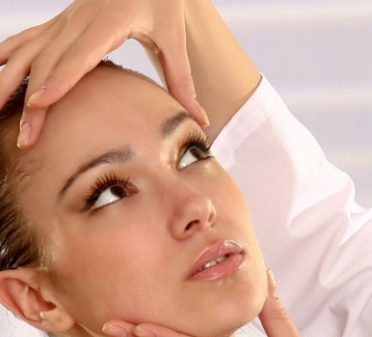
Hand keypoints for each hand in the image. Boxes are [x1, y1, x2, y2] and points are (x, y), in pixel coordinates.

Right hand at [0, 0, 208, 148]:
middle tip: (25, 138)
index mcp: (108, 22)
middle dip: (33, 103)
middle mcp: (78, 20)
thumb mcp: (174, 38)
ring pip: (29, 53)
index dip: (58, 80)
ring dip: (10, 84)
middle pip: (49, 64)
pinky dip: (7, 59)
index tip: (39, 104)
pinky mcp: (59, 24)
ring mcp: (64, 21)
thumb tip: (201, 119)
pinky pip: (26, 41)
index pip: (79, 56)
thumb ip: (183, 81)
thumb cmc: (162, 2)